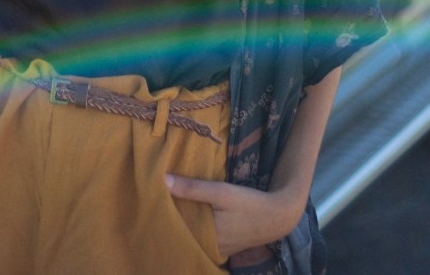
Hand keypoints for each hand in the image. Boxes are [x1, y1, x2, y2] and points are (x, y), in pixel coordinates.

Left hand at [166, 174, 305, 259]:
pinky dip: (196, 229)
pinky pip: (204, 239)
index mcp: (206, 237)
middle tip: (156, 203)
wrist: (278, 216)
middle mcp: (210, 247)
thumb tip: (163, 180)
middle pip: (184, 234)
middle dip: (172, 221)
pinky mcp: (225, 246)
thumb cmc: (249, 203)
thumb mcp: (221, 192)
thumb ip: (193, 188)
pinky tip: (190, 215)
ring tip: (169, 207)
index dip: (163, 216)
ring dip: (184, 224)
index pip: (176, 229)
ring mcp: (218, 249)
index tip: (150, 202)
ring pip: (194, 237)